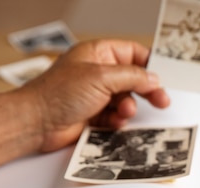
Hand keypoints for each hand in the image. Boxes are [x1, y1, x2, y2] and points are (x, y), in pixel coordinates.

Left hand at [20, 39, 169, 152]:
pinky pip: (117, 116)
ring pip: (127, 100)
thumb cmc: (57, 94)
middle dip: (146, 90)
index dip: (149, 64)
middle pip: (133, 79)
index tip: (162, 76)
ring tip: (124, 112)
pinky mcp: (94, 115)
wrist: (36, 123)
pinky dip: (119, 120)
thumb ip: (132, 77)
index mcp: (97, 54)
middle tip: (161, 100)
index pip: (132, 53)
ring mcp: (96, 94)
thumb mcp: (102, 77)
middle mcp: (97, 72)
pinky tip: (114, 121)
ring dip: (129, 108)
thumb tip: (153, 79)